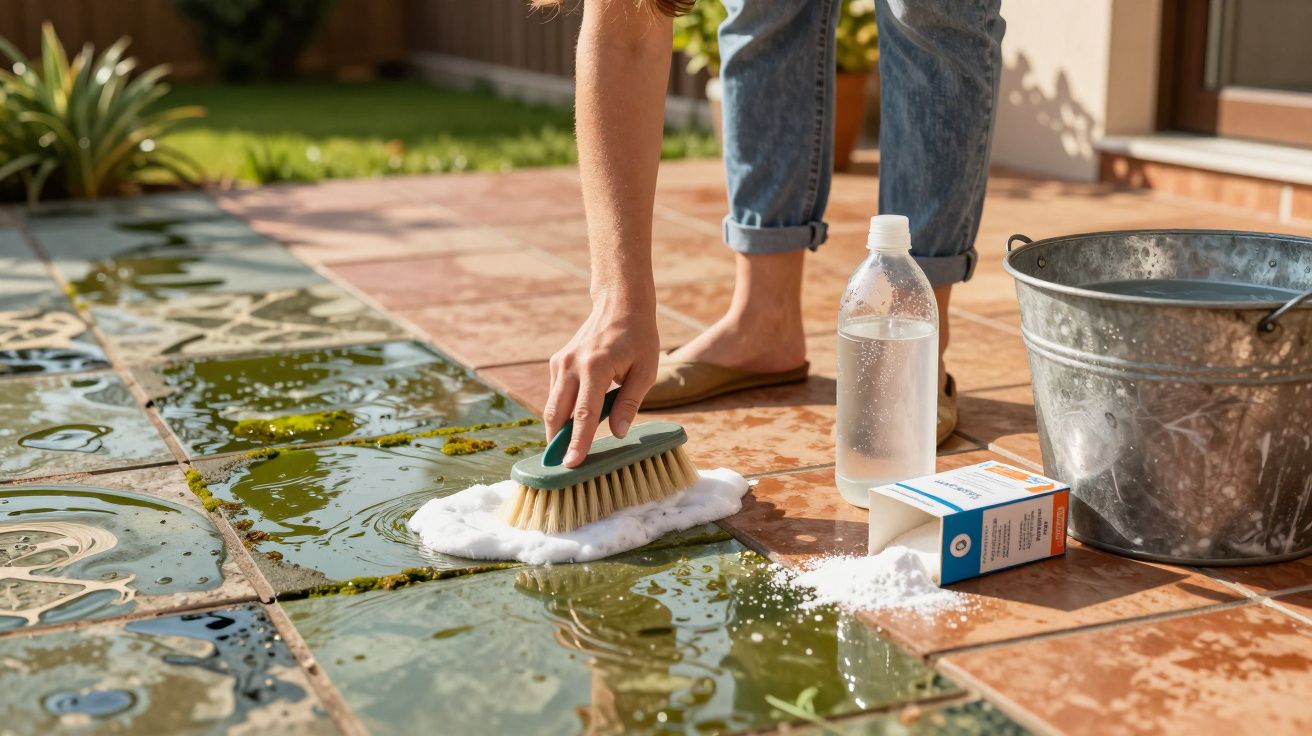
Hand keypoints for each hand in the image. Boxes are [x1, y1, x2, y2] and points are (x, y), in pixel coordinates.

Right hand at [545, 295, 659, 466]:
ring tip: (564, 453)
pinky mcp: (557, 363)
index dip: (577, 443)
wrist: (619, 304)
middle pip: (557, 414)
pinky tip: (573, 425)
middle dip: (557, 443)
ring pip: (552, 406)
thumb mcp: (646, 370)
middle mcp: (572, 365)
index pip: (584, 414)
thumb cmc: (638, 338)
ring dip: (557, 430)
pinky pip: (556, 395)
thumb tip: (618, 433)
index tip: (570, 465)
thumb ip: (630, 402)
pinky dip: (562, 412)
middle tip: (560, 469)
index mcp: (596, 367)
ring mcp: (560, 363)